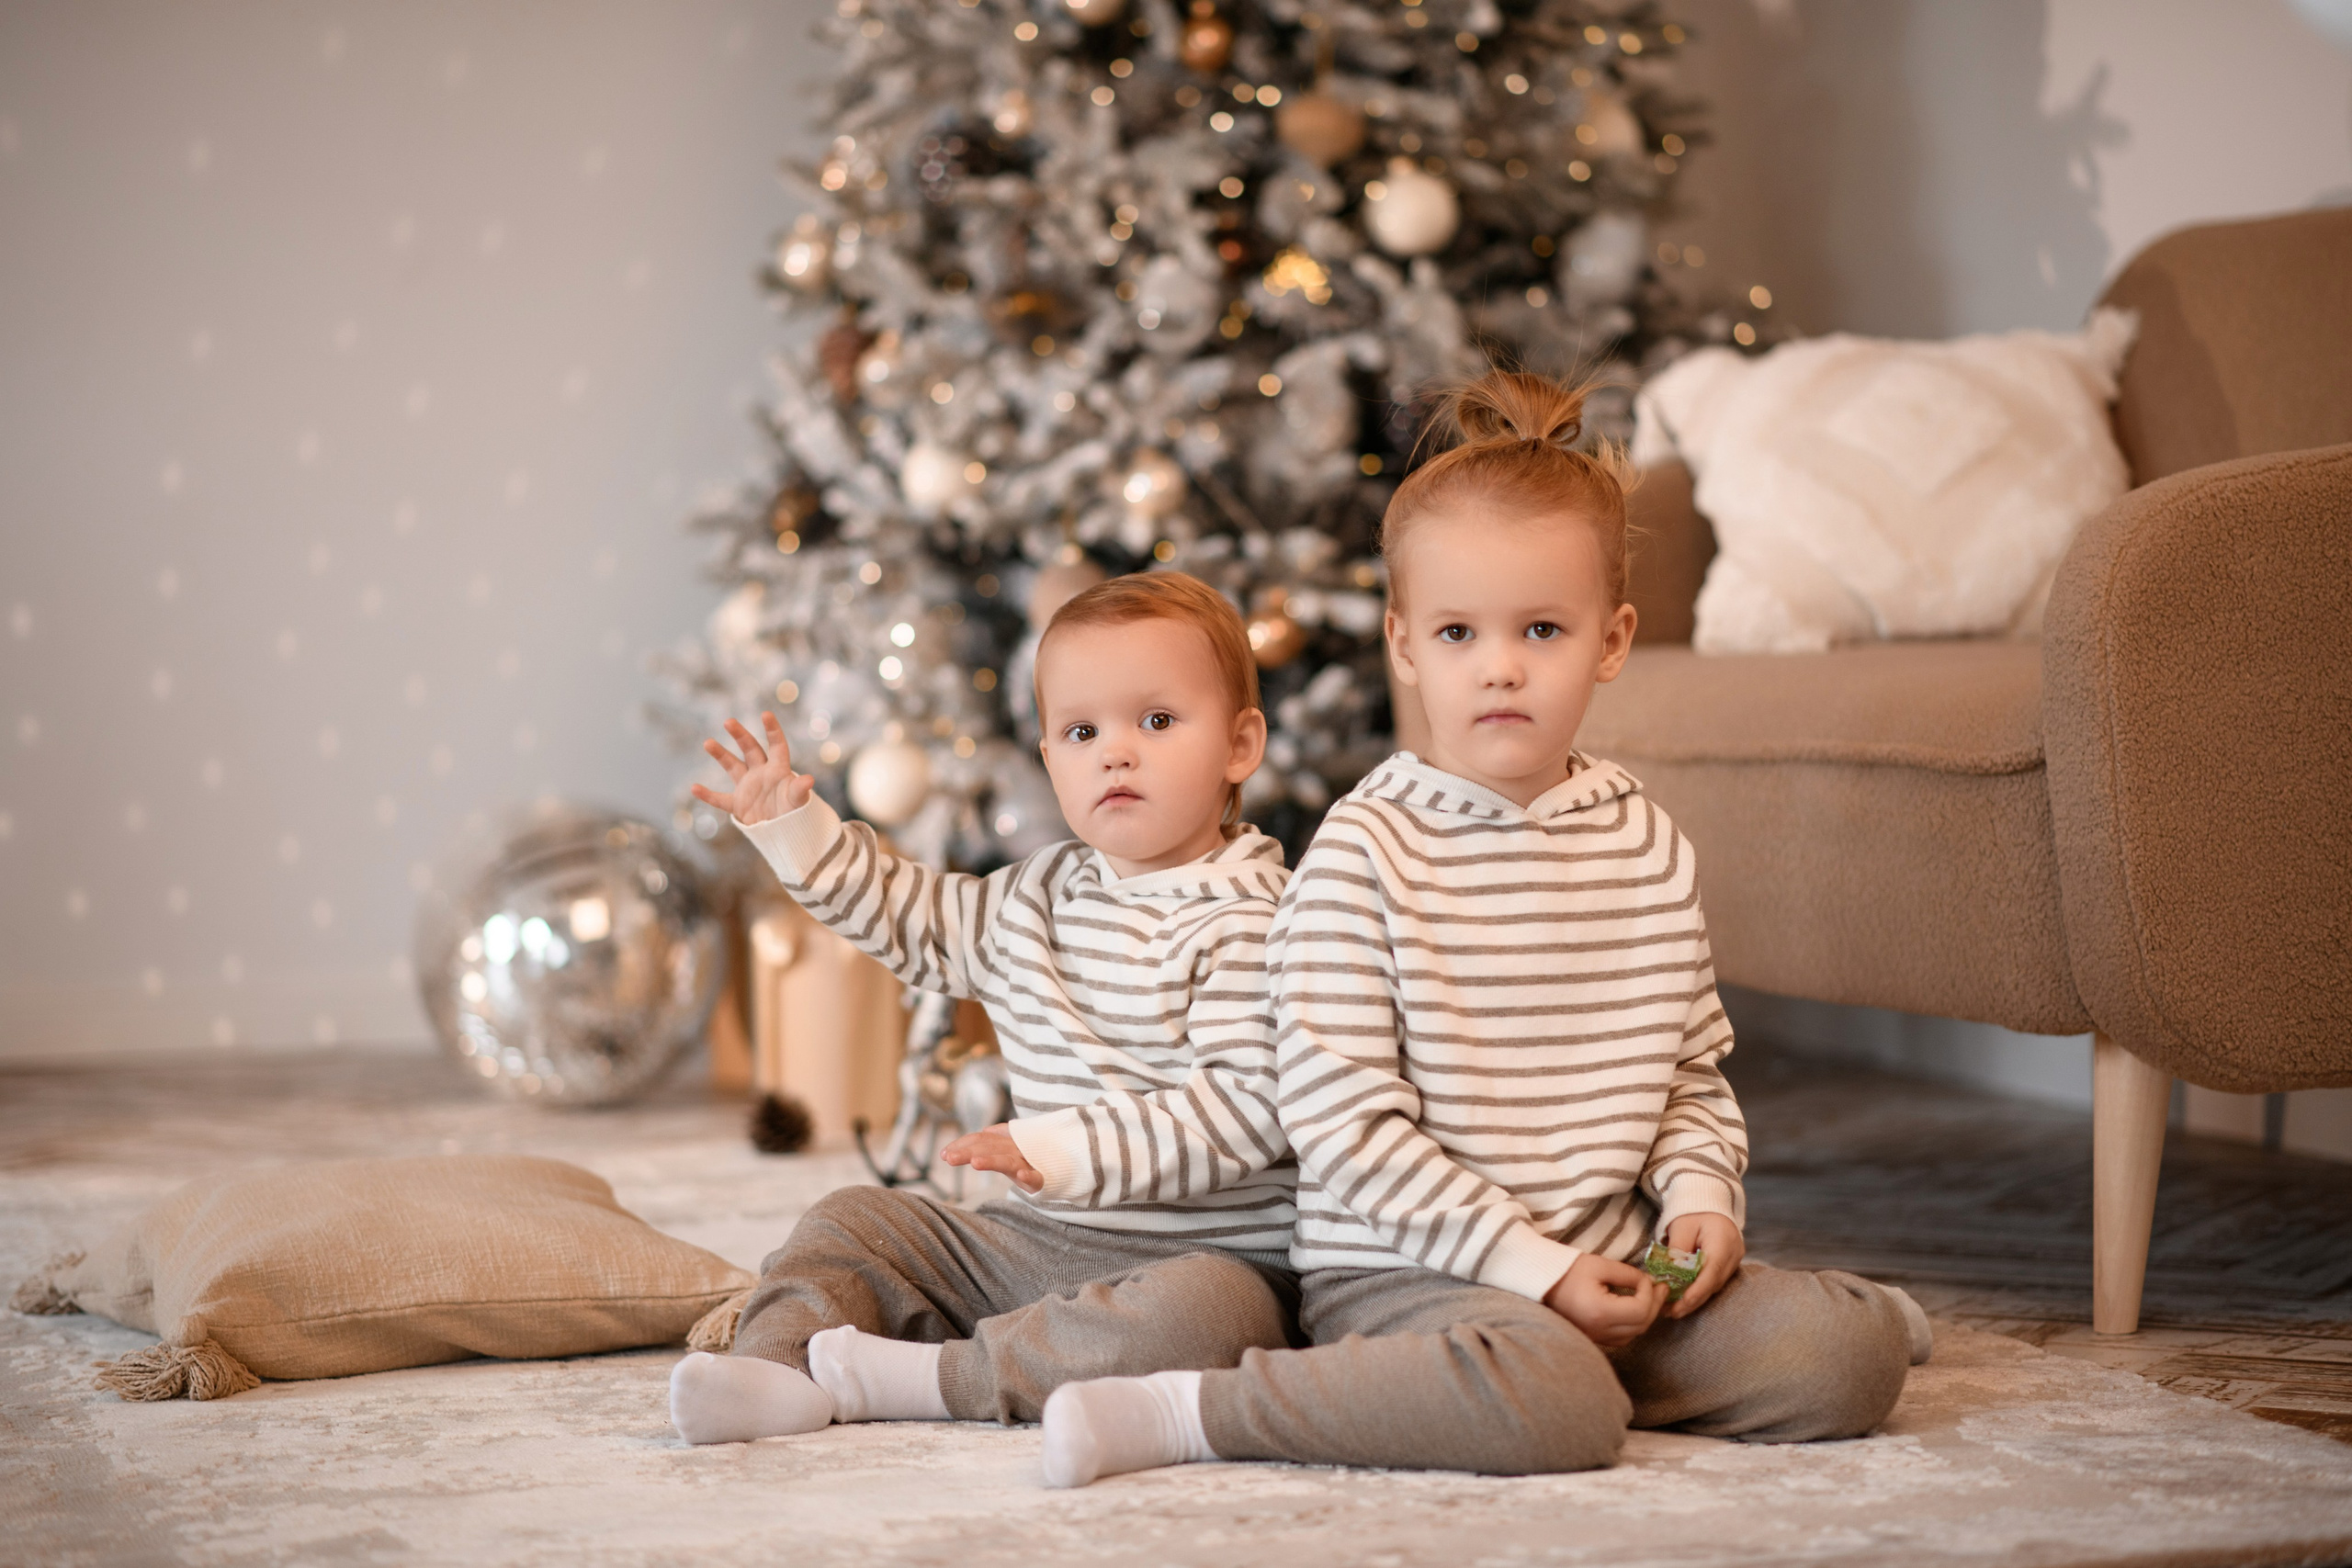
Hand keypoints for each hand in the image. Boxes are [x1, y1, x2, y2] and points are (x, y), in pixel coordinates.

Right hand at [689, 713, 812, 826]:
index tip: (765, 714)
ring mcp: (748, 787)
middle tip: (729, 721)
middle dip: (740, 735)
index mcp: (779, 770)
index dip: (772, 730)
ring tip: (708, 742)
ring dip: (721, 755)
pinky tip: (694, 788)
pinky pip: (720, 799)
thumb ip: (800, 789)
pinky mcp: (739, 804)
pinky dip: (708, 795)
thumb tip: (809, 779)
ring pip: (732, 766)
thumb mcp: (799, 801)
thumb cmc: (796, 813)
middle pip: (750, 749)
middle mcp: (761, 773)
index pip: (776, 746)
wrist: (786, 833)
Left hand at [939, 1124, 1042, 1192]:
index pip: (981, 1140)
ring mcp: (1030, 1163)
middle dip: (968, 1152)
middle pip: (989, 1148)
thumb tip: (978, 1135)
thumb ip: (995, 1139)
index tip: (944, 1154)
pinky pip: (1037, 1177)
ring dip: (993, 1161)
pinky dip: (1030, 1174)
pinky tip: (1021, 1174)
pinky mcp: (1044, 1178)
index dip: (962, 1145)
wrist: (1068, 1163)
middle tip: (948, 1158)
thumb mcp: (1013, 1147)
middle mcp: (1016, 1150)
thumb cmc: (1035, 1156)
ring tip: (975, 1163)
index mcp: (1007, 1143)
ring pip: (1009, 1161)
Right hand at [1543, 1252, 1666, 1348]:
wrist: (1542, 1281)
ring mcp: (1596, 1337)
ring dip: (1645, 1317)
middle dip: (1654, 1305)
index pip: (1640, 1310)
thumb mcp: (1600, 1265)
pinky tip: (1633, 1309)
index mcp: (1600, 1312)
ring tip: (1649, 1298)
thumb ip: (1628, 1274)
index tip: (1647, 1278)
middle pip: (1641, 1326)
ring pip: (1633, 1335)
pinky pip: (1622, 1338)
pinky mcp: (1593, 1337)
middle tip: (1660, 1288)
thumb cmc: (1568, 1270)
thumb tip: (1648, 1282)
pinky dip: (1633, 1325)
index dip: (1649, 1293)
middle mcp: (1599, 1330)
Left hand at [1661, 1212, 1744, 1318]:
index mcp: (1723, 1242)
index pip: (1711, 1271)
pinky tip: (1683, 1298)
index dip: (1697, 1291)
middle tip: (1669, 1312)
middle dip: (1691, 1301)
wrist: (1709, 1201)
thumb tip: (1669, 1275)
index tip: (1682, 1304)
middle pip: (1713, 1284)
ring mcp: (1734, 1261)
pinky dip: (1699, 1290)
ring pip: (1713, 1286)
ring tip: (1671, 1309)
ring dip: (1694, 1298)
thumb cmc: (1693, 1211)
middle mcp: (1733, 1254)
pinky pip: (1714, 1281)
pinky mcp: (1729, 1264)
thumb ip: (1677, 1250)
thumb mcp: (1681, 1226)